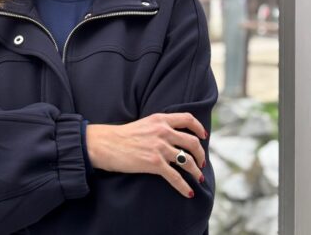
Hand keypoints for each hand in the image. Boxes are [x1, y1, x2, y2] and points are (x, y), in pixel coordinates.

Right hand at [86, 113, 206, 197]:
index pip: (187, 118)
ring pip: (187, 160)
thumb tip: (175, 136)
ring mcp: (159, 147)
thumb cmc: (123, 136)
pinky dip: (184, 186)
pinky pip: (175, 177)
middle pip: (192, 142)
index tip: (204, 136)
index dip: (199, 128)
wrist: (107, 144)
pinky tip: (188, 192)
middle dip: (201, 154)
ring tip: (199, 178)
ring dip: (196, 171)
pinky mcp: (154, 163)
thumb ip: (160, 126)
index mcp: (160, 119)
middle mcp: (162, 131)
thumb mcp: (144, 123)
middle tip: (201, 163)